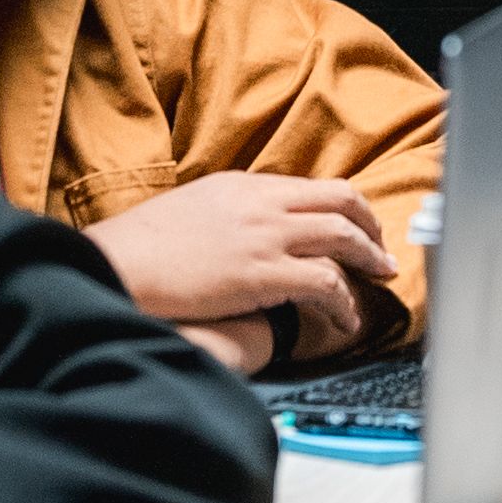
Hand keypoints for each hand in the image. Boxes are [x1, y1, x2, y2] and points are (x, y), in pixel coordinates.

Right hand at [84, 172, 397, 348]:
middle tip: (383, 252)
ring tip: (383, 280)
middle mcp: (263, 203)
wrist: (118, 262)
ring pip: (343, 238)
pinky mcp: (263, 274)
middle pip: (342, 202)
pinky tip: (347, 318)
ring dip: (370, 260)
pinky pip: (325, 282)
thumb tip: (250, 228)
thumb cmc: (142, 245)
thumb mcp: (193, 206)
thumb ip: (231, 211)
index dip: (346, 208)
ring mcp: (266, 237)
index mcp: (245, 185)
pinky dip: (345, 301)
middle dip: (371, 227)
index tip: (360, 225)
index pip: (314, 188)